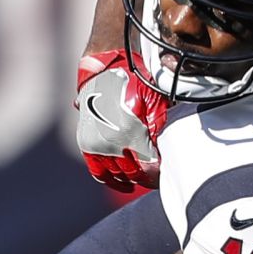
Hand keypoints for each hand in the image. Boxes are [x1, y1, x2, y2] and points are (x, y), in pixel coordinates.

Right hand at [76, 50, 168, 192]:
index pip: (149, 168)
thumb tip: (162, 154)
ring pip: (116, 175)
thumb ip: (159, 128)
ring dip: (130, 180)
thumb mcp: (155, 101)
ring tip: (142, 179)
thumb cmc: (133, 83)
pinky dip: (110, 179)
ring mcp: (96, 144)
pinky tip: (122, 182)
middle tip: (157, 177)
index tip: (166, 175)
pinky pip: (97, 170)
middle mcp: (111, 143)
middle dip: (147, 178)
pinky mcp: (85, 143)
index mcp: (131, 133)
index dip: (159, 175)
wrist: (103, 70)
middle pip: (133, 174)